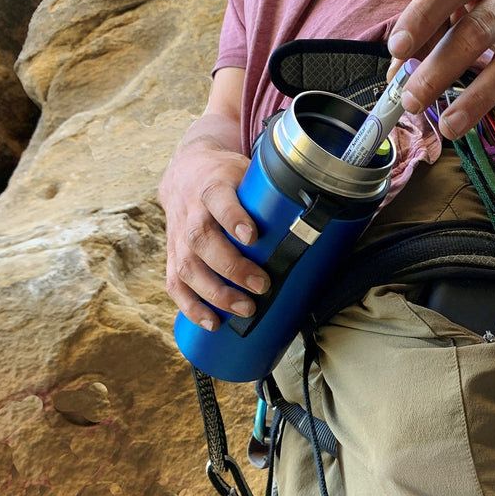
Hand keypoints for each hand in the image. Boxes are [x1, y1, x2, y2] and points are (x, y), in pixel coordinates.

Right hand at [158, 129, 269, 331]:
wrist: (186, 173)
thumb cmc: (229, 180)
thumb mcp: (248, 173)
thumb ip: (273, 193)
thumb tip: (321, 219)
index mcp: (212, 186)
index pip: (218, 199)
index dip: (233, 218)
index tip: (252, 236)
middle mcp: (191, 211)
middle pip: (202, 239)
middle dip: (232, 266)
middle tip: (261, 285)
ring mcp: (178, 236)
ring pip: (188, 266)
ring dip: (215, 293)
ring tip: (245, 308)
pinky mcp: (173, 256)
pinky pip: (175, 284)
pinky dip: (191, 306)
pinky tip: (212, 322)